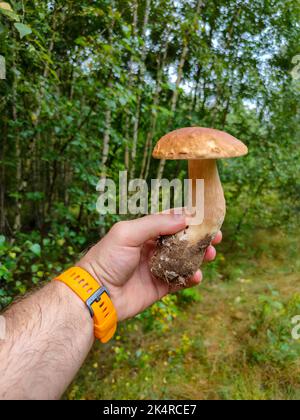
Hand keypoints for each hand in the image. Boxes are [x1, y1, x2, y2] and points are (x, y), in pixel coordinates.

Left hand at [78, 214, 221, 320]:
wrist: (96, 295)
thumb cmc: (106, 259)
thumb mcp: (127, 233)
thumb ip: (155, 224)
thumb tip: (184, 218)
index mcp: (143, 232)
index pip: (170, 222)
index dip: (189, 219)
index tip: (206, 218)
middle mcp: (151, 249)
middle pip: (181, 241)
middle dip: (199, 239)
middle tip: (215, 238)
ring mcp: (156, 268)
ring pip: (184, 261)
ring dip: (198, 257)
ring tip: (209, 255)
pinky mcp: (159, 287)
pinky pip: (179, 281)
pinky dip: (190, 278)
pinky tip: (196, 276)